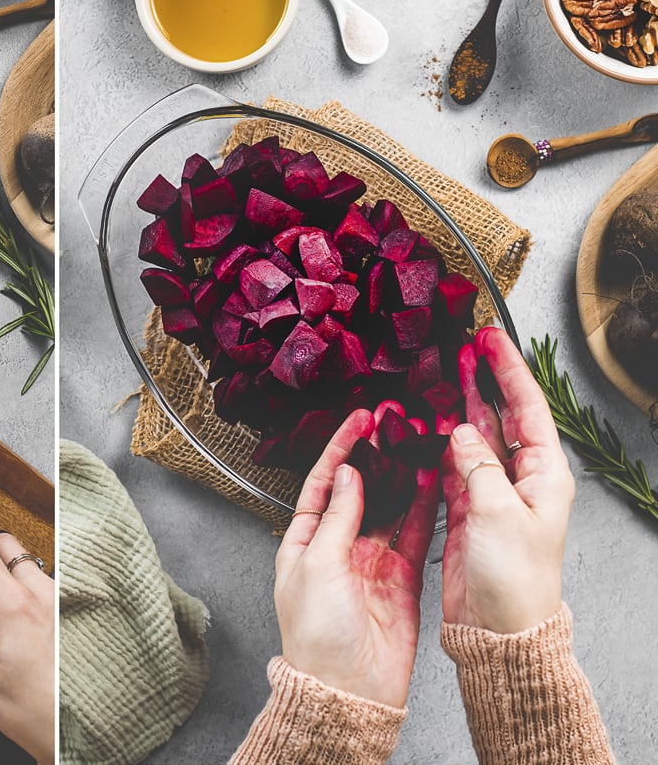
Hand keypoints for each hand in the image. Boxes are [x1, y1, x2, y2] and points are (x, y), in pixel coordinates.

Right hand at [0, 470, 53, 764]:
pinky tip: (23, 629)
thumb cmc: (31, 711)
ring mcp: (61, 596)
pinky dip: (23, 589)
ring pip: (22, 560)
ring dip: (1, 574)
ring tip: (0, 626)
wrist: (77, 735)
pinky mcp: (72, 606)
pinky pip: (40, 579)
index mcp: (13, 604)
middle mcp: (43, 591)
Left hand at [274, 409, 438, 708]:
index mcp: (305, 541)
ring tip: (419, 441)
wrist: (348, 690)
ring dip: (403, 476)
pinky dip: (424, 508)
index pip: (323, 482)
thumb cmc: (317, 634)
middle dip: (376, 456)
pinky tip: (435, 481)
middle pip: (360, 490)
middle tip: (395, 423)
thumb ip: (338, 518)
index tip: (359, 420)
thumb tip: (350, 475)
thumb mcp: (318, 565)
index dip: (340, 448)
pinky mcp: (401, 578)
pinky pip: (414, 535)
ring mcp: (371, 561)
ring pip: (390, 507)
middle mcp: (338, 547)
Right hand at [441, 326, 574, 633]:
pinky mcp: (469, 511)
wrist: (501, 630)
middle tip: (464, 347)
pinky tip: (427, 427)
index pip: (527, 407)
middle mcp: (521, 479)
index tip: (490, 339)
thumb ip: (478, 466)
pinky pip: (452, 465)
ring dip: (458, 407)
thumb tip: (460, 432)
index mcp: (543, 475)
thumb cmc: (515, 579)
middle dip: (483, 380)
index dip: (508, 370)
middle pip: (500, 416)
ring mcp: (493, 493)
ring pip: (474, 437)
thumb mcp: (498, 514)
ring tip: (443, 377)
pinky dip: (438, 444)